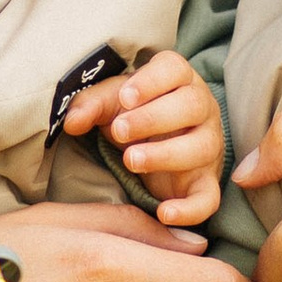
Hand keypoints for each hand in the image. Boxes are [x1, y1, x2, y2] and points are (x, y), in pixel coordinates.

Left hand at [62, 51, 224, 228]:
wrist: (153, 145)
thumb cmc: (132, 115)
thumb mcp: (109, 105)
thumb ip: (90, 106)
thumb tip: (72, 122)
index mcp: (178, 79)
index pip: (175, 69)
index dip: (151, 82)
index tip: (124, 98)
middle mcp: (201, 108)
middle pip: (192, 105)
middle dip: (153, 118)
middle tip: (119, 131)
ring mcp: (208, 145)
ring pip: (201, 147)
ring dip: (165, 155)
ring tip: (130, 161)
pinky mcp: (206, 182)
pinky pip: (209, 197)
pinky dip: (190, 209)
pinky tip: (163, 213)